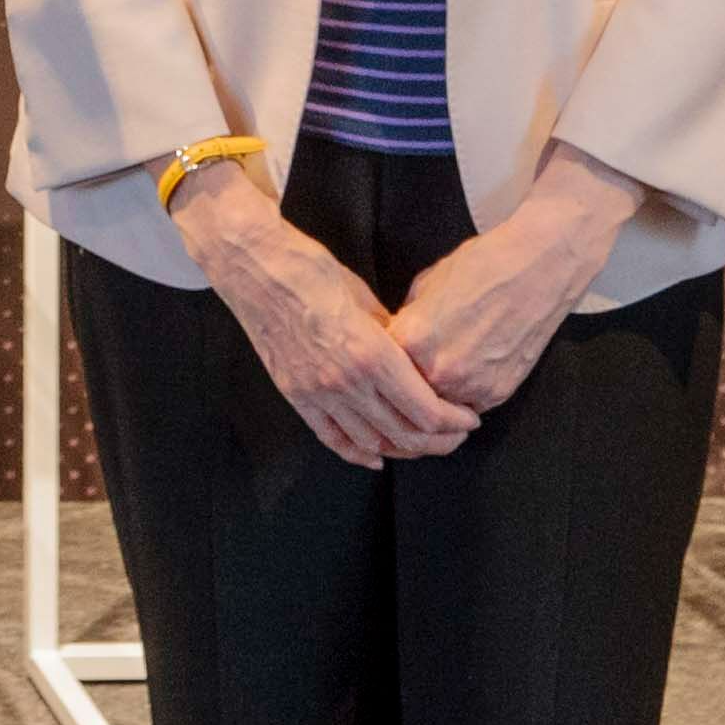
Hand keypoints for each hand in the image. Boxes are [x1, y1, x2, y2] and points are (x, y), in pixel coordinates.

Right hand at [169, 162, 477, 468]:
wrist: (255, 267)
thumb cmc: (312, 272)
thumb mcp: (367, 300)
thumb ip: (393, 339)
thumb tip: (412, 361)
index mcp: (371, 356)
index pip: (425, 411)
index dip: (454, 421)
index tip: (469, 418)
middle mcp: (346, 382)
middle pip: (404, 433)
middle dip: (438, 440)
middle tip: (455, 436)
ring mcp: (317, 393)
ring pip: (372, 442)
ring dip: (403, 449)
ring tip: (422, 444)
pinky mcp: (294, 394)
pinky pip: (331, 437)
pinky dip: (357, 453)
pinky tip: (375, 457)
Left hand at [388, 144, 643, 413]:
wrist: (539, 268)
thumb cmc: (482, 267)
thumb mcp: (424, 285)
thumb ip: (407, 320)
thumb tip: (395, 338)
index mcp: (412, 339)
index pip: (378, 366)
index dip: (380, 361)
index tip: (383, 357)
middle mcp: (439, 370)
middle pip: (405, 393)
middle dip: (403, 384)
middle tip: (407, 372)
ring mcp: (472, 386)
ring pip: (436, 407)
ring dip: (432, 395)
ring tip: (436, 373)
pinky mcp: (499, 393)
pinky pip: (467, 406)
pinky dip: (461, 396)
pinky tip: (463, 373)